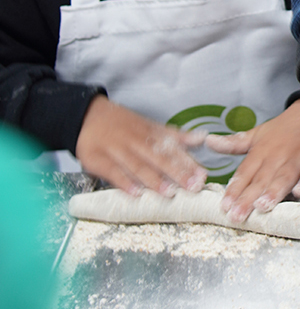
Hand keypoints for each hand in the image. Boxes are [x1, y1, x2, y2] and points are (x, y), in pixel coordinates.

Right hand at [75, 95, 206, 195]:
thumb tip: (201, 138)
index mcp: (150, 132)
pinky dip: (124, 183)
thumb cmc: (123, 125)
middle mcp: (136, 140)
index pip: (172, 148)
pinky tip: (136, 194)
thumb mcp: (150, 126)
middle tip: (192, 186)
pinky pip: (113, 171)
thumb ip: (175, 136)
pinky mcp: (98, 159)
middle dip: (177, 172)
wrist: (87, 115)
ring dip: (154, 180)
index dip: (188, 162)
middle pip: (158, 157)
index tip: (202, 174)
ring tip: (170, 193)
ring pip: (137, 165)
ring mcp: (116, 149)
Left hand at [205, 101, 299, 222]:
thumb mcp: (257, 134)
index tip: (225, 206)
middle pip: (261, 179)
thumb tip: (209, 142)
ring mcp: (298, 158)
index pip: (245, 172)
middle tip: (238, 215)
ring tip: (262, 206)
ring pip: (284, 176)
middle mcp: (278, 155)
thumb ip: (234, 143)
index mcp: (261, 150)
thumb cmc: (284, 128)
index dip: (235, 189)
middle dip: (249, 198)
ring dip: (274, 191)